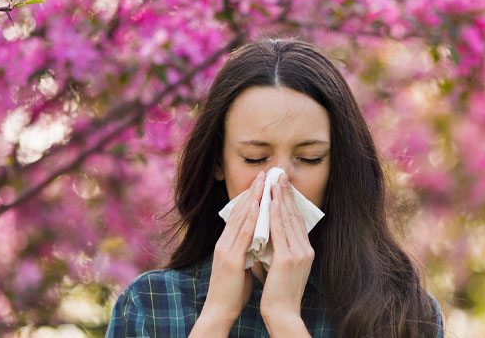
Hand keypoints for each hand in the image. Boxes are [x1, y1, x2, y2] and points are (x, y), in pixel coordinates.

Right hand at [193, 170, 263, 334]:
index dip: (251, 197)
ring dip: (252, 199)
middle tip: (264, 173)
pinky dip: (250, 219)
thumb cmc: (233, 291)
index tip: (262, 183)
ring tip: (263, 182)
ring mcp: (226, 249)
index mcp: (227, 244)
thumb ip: (247, 251)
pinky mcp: (230, 260)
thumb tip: (260, 241)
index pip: (240, 215)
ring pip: (240, 219)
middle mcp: (224, 242)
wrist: (220, 311)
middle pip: (239, 211)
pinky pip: (242, 235)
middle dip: (252, 191)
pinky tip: (257, 208)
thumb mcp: (241, 265)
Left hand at [260, 173, 313, 336]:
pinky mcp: (288, 259)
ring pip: (288, 219)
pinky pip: (280, 230)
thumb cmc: (279, 294)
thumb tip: (268, 238)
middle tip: (280, 175)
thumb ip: (279, 251)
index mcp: (305, 251)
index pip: (297, 221)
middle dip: (286, 194)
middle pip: (295, 216)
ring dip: (280, 198)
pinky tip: (270, 201)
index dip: (290, 202)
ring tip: (274, 181)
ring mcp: (298, 253)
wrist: (282, 313)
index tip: (282, 186)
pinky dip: (275, 213)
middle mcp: (305, 250)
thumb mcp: (281, 268)